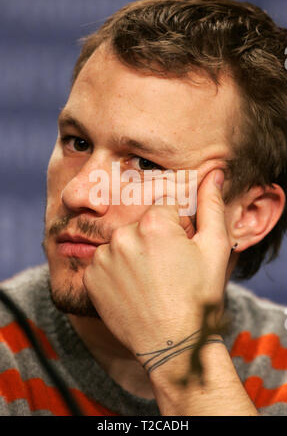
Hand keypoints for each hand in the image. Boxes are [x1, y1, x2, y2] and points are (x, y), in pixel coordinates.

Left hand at [83, 169, 230, 364]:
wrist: (172, 344)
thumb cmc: (198, 297)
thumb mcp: (214, 249)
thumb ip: (212, 206)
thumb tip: (214, 173)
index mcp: (153, 223)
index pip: (164, 210)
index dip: (176, 229)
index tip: (180, 253)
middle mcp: (123, 235)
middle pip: (140, 225)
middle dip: (153, 240)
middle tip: (166, 270)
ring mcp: (103, 258)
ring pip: (121, 243)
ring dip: (132, 255)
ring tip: (149, 281)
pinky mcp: (90, 278)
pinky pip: (104, 263)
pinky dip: (116, 272)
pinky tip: (132, 289)